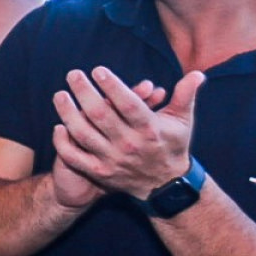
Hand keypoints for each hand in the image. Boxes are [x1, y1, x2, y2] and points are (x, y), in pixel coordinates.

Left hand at [52, 66, 201, 198]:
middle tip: (73, 75)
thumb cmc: (171, 145)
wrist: (165, 185)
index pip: (128, 104)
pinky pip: (75, 157)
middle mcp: (129, 144)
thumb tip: (198, 73)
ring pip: (83, 134)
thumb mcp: (182, 121)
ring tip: (60, 95)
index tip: (98, 70)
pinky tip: (58, 126)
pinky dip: (63, 143)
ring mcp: (112, 159)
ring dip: (68, 113)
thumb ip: (185, 95)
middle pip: (101, 115)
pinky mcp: (100, 172)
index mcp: (149, 128)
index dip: (113, 86)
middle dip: (84, 92)